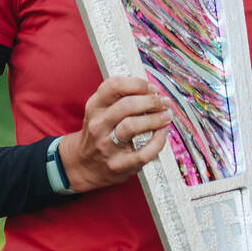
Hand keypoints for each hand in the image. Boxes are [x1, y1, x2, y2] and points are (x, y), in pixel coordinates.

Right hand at [59, 76, 170, 192]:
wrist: (84, 166)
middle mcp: (98, 125)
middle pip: (127, 105)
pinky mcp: (118, 165)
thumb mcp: (100, 111)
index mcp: (94, 107)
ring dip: (155, 119)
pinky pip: (143, 152)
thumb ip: (121, 98)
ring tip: (166, 116)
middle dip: (151, 101)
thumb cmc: (100, 133)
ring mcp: (107, 146)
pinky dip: (158, 141)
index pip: (114, 85)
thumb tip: (151, 90)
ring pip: (132, 126)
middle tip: (164, 102)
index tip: (151, 88)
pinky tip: (162, 134)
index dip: (138, 84)